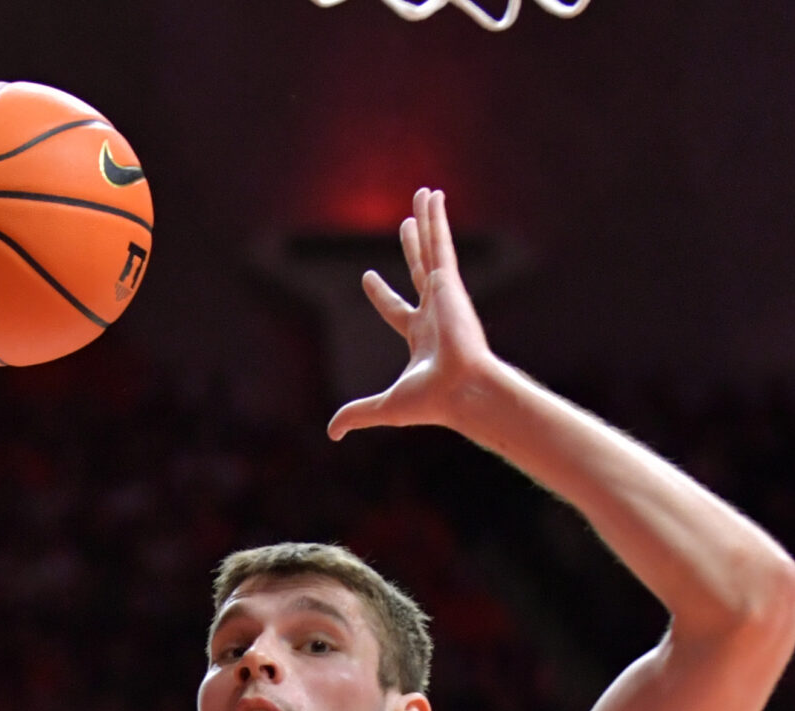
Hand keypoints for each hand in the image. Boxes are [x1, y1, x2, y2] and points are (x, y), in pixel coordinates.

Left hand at [328, 188, 510, 439]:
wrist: (463, 392)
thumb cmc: (433, 402)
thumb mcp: (386, 406)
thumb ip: (358, 413)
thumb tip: (331, 432)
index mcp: (420, 336)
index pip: (396, 310)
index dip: (380, 294)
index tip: (368, 276)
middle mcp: (434, 312)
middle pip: (418, 270)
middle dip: (412, 247)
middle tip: (405, 224)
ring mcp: (444, 295)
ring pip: (432, 249)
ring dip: (427, 221)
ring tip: (424, 194)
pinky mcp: (450, 283)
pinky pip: (441, 242)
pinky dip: (436, 218)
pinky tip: (432, 195)